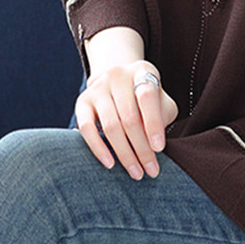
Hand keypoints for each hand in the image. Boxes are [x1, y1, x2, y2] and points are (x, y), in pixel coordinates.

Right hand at [75, 62, 177, 179]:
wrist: (119, 82)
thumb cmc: (146, 98)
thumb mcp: (161, 100)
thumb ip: (162, 115)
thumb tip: (155, 145)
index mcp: (142, 70)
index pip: (147, 96)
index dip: (154, 123)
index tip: (159, 149)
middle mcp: (117, 75)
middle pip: (129, 116)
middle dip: (142, 148)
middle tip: (150, 170)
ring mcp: (97, 88)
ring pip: (111, 126)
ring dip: (124, 154)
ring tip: (136, 172)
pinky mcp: (82, 101)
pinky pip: (86, 128)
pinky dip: (98, 148)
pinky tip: (110, 164)